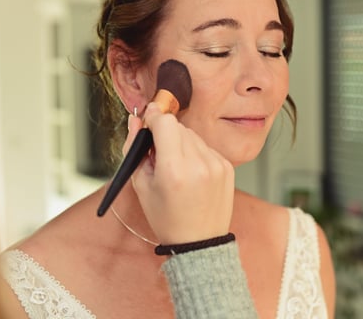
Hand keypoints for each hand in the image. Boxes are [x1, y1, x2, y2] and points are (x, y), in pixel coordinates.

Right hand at [123, 102, 234, 244]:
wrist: (199, 242)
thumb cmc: (167, 218)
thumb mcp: (142, 185)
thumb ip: (135, 149)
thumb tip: (135, 121)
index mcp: (174, 170)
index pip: (165, 122)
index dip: (153, 118)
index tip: (148, 121)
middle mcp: (199, 164)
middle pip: (178, 127)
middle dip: (165, 135)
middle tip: (160, 156)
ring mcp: (216, 164)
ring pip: (193, 135)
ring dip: (181, 144)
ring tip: (177, 169)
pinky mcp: (227, 167)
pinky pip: (206, 147)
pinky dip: (196, 154)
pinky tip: (192, 174)